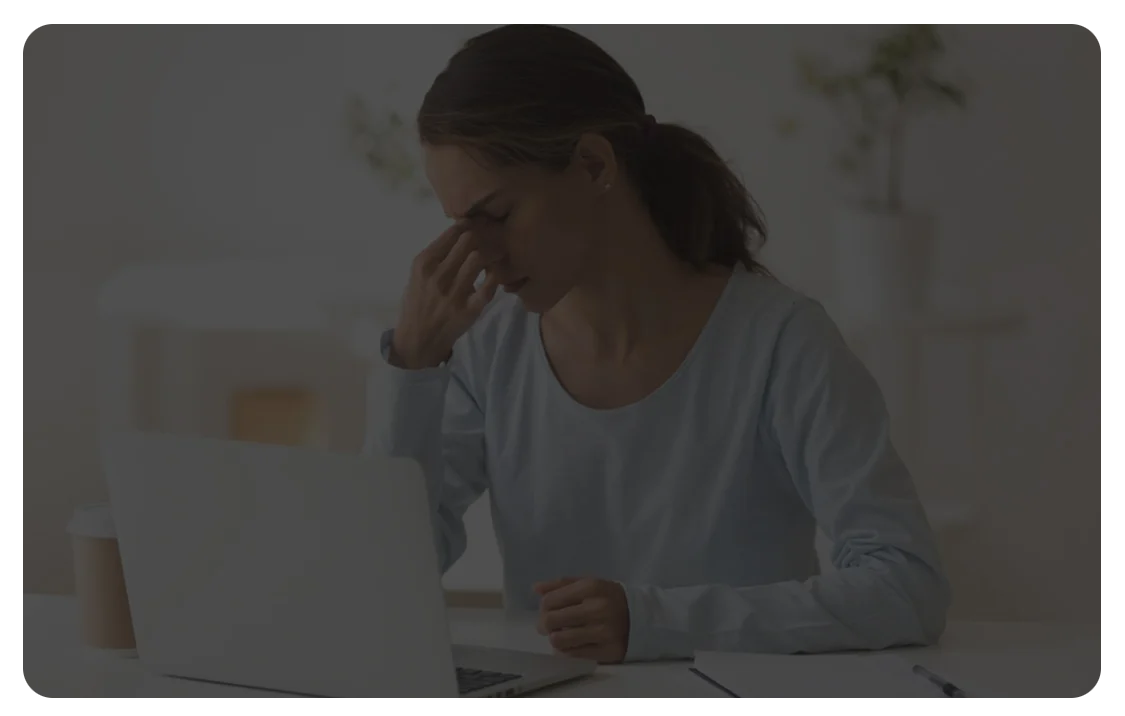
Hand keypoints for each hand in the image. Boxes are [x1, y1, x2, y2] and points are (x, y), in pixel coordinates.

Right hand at [392, 223, 500, 369]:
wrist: (418, 340)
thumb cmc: (418, 302)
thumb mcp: (417, 275)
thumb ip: (436, 256)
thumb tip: (462, 231)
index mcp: (424, 263)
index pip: (453, 233)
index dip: (470, 224)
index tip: (478, 224)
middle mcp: (438, 276)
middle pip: (469, 241)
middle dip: (483, 235)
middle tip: (492, 235)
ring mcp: (454, 293)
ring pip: (479, 258)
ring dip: (491, 252)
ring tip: (497, 253)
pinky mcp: (470, 309)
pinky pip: (490, 285)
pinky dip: (496, 275)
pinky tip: (496, 273)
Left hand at [533, 577, 630, 663]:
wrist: (642, 617)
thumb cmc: (610, 598)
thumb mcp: (589, 583)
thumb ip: (562, 584)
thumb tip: (536, 588)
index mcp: (591, 587)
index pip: (550, 600)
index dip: (543, 607)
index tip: (548, 610)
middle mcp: (597, 609)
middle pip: (551, 620)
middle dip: (545, 624)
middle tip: (549, 625)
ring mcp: (602, 632)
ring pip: (559, 640)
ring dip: (555, 638)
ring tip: (561, 634)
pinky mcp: (606, 651)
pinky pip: (573, 654)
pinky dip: (567, 650)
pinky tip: (573, 643)